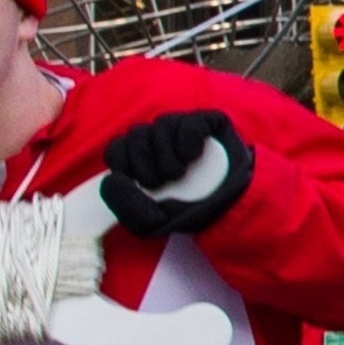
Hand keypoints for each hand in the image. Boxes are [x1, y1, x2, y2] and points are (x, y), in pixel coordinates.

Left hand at [98, 110, 250, 238]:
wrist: (232, 209)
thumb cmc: (189, 212)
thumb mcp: (151, 222)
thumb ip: (126, 206)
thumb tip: (111, 179)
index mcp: (141, 158)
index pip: (117, 146)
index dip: (122, 161)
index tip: (137, 181)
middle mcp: (160, 139)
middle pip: (137, 133)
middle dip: (144, 161)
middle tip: (161, 182)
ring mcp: (184, 128)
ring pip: (161, 125)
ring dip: (166, 154)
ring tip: (180, 173)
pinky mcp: (209, 123)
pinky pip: (189, 122)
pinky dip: (186, 140)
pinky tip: (192, 157)